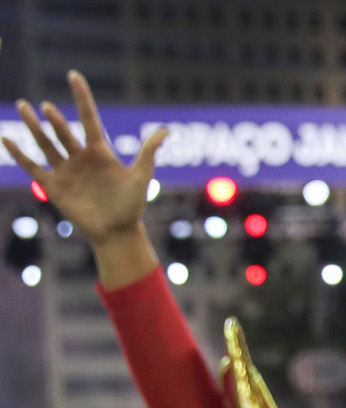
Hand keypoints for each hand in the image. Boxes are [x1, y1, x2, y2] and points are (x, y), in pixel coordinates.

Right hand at [5, 70, 165, 245]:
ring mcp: (65, 171)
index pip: (88, 118)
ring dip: (34, 127)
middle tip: (45, 106)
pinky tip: (6, 139)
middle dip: (53, 118)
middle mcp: (80, 158)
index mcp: (100, 152)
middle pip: (63, 131)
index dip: (82, 97)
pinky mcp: (54, 186)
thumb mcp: (141, 178)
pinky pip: (32, 167)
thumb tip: (167, 130)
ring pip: (46, 144)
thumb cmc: (132, 206)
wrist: (118, 232)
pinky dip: (19, 154)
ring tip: (23, 107)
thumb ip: (148, 153)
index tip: (74, 76)